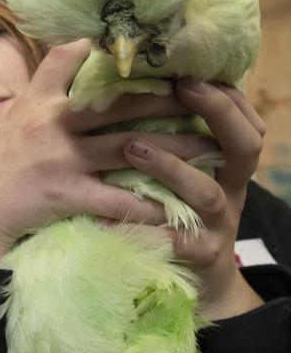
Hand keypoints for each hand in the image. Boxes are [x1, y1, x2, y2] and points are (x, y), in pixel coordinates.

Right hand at [0, 41, 215, 266]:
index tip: (147, 45)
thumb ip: (43, 92)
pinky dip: (147, 205)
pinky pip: (116, 199)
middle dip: (167, 99)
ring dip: (174, 150)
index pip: (69, 57)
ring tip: (209, 150)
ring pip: (130, 148)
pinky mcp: (64, 194)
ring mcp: (59, 158)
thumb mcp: (13, 119)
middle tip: (204, 97)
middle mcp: (50, 123)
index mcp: (37, 101)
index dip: (106, 47)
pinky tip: (174, 207)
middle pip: (119, 103)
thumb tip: (78, 60)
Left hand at [124, 79, 264, 319]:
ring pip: (206, 192)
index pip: (243, 118)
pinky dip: (144, 226)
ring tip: (133, 147)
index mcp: (227, 162)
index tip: (189, 72)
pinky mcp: (198, 256)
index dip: (224, 95)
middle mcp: (230, 188)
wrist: (195, 279)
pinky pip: (174, 240)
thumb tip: (135, 80)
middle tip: (180, 91)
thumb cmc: (176, 208)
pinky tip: (108, 215)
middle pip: (244, 146)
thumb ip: (169, 132)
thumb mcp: (182, 169)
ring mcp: (217, 224)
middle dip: (217, 115)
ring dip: (172, 167)